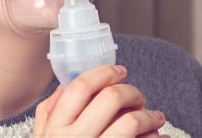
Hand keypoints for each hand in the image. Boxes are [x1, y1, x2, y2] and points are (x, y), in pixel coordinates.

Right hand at [33, 65, 166, 136]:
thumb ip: (47, 115)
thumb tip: (62, 87)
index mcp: (55, 130)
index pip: (80, 87)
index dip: (104, 73)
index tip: (119, 71)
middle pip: (111, 98)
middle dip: (132, 91)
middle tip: (139, 97)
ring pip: (133, 121)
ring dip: (150, 115)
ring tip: (154, 118)